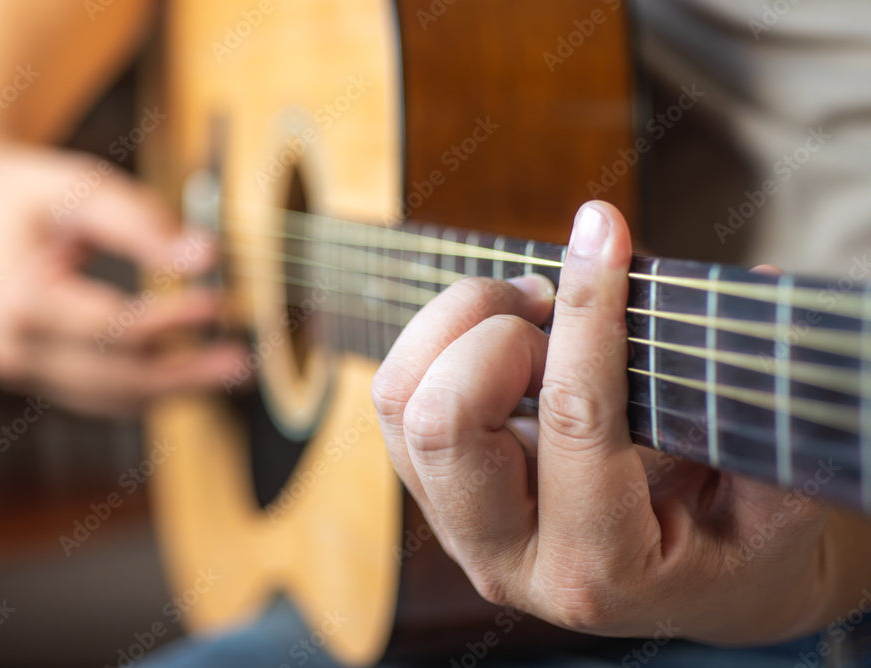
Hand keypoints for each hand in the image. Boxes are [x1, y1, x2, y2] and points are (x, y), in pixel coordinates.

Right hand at [0, 145, 246, 415]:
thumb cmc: (32, 194)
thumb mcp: (84, 190)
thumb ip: (143, 224)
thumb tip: (206, 258)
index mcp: (19, 301)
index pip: (111, 327)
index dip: (171, 320)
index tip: (218, 304)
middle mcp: (16, 349)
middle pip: (117, 378)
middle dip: (185, 373)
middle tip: (242, 362)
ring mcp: (25, 370)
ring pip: (115, 397)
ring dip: (177, 389)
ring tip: (232, 371)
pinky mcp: (44, 376)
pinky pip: (105, 396)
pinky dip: (152, 388)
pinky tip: (197, 373)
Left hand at [372, 201, 835, 643]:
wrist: (692, 590)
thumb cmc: (741, 543)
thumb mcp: (778, 495)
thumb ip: (761, 407)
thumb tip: (758, 283)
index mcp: (600, 568)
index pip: (576, 418)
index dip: (590, 311)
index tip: (603, 230)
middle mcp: (507, 557)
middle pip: (444, 420)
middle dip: (497, 333)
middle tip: (554, 306)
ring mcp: (459, 527)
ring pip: (401, 401)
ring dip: (455, 325)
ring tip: (529, 309)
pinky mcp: (434, 494)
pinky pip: (395, 397)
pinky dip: (437, 339)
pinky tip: (504, 332)